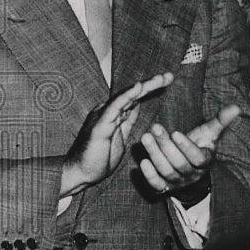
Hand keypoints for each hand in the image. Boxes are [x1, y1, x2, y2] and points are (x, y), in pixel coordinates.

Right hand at [62, 73, 172, 195]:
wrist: (81, 174)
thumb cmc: (99, 158)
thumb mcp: (121, 136)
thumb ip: (127, 121)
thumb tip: (136, 105)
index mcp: (114, 114)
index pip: (135, 98)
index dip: (151, 88)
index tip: (168, 80)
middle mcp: (108, 111)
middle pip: (133, 94)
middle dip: (152, 84)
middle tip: (169, 76)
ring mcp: (103, 116)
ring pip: (127, 96)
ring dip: (144, 86)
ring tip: (160, 78)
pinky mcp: (100, 124)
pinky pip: (115, 106)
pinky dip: (127, 95)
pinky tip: (139, 87)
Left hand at [139, 104, 241, 196]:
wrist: (190, 169)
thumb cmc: (200, 145)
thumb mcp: (209, 133)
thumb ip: (221, 121)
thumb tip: (237, 107)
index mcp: (205, 161)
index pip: (197, 158)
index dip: (186, 147)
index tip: (175, 132)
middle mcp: (192, 174)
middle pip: (179, 163)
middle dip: (165, 145)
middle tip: (154, 128)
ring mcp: (178, 182)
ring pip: (166, 172)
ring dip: (155, 155)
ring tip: (145, 137)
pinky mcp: (165, 187)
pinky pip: (157, 186)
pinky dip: (149, 176)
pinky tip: (142, 162)